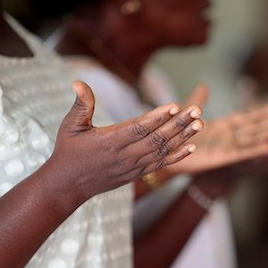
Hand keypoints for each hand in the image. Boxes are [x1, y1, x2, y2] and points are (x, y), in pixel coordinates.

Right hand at [45, 81, 203, 201]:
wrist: (68, 186)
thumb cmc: (69, 152)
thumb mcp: (70, 127)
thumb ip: (81, 105)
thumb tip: (78, 82)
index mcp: (110, 142)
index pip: (138, 128)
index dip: (157, 117)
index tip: (175, 106)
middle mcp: (125, 156)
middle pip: (157, 139)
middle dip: (178, 124)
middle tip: (196, 110)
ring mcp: (134, 166)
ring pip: (163, 151)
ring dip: (183, 137)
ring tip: (199, 123)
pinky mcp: (137, 173)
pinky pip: (161, 164)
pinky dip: (178, 156)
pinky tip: (192, 146)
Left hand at [168, 103, 267, 174]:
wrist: (163, 152)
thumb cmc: (174, 134)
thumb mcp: (186, 112)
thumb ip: (197, 99)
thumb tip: (204, 85)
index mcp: (222, 126)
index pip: (246, 117)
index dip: (262, 112)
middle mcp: (227, 137)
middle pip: (255, 127)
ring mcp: (226, 147)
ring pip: (253, 139)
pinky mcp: (222, 158)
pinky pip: (241, 153)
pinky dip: (255, 150)